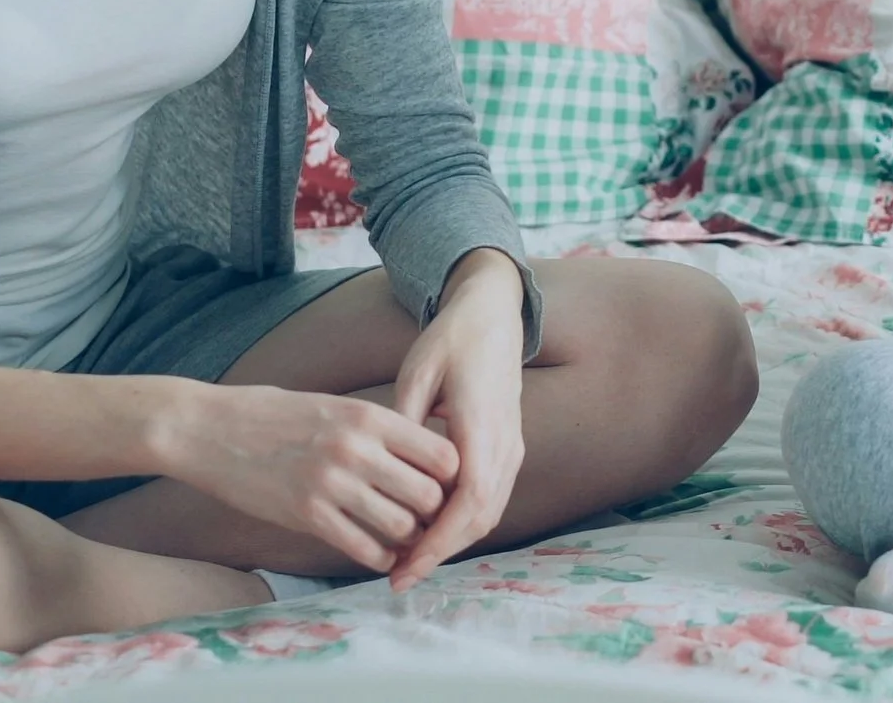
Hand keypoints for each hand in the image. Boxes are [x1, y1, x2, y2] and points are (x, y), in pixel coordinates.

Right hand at [163, 382, 458, 575]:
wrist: (207, 429)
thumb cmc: (271, 414)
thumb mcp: (332, 405)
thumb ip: (374, 427)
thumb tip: (419, 452)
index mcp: (368, 416)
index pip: (441, 453)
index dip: (449, 476)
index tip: (442, 485)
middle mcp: (357, 448)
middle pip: (429, 494)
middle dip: (435, 512)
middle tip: (431, 521)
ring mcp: (332, 484)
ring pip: (401, 526)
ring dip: (410, 538)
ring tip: (407, 540)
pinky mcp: (306, 515)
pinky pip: (363, 548)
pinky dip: (380, 557)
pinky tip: (380, 554)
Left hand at [385, 249, 529, 590]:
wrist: (494, 315)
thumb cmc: (452, 338)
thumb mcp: (418, 371)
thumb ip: (402, 421)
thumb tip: (380, 470)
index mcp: (482, 423)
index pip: (469, 500)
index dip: (439, 540)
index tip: (405, 565)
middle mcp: (505, 442)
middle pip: (481, 517)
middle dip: (440, 553)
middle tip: (398, 577)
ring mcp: (512, 447)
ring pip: (489, 513)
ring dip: (452, 542)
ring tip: (409, 561)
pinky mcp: (510, 448)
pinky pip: (491, 498)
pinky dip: (463, 523)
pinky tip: (430, 532)